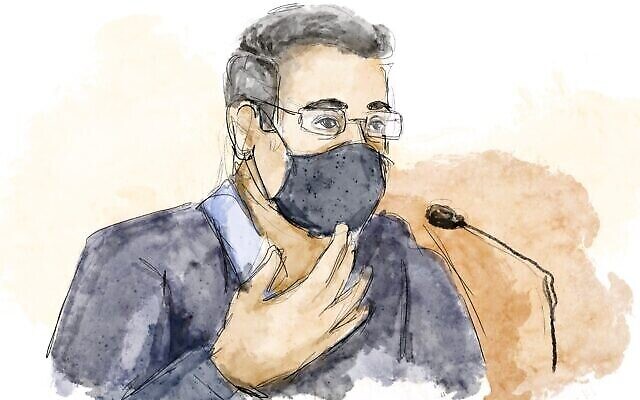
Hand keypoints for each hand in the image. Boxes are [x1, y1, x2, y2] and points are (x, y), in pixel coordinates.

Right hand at [211, 224, 371, 389]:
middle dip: (348, 259)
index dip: (336, 248)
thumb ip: (263, 272)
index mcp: (297, 301)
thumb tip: (273, 248)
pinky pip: (344, 330)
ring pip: (347, 306)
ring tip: (367, 272)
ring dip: (358, 287)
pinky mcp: (319, 348)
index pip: (325, 269)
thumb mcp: (246, 298)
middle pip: (339, 283)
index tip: (342, 231)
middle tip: (354, 241)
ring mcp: (319, 333)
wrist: (240, 371)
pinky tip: (363, 309)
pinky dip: (355, 318)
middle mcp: (314, 316)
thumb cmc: (240, 333)